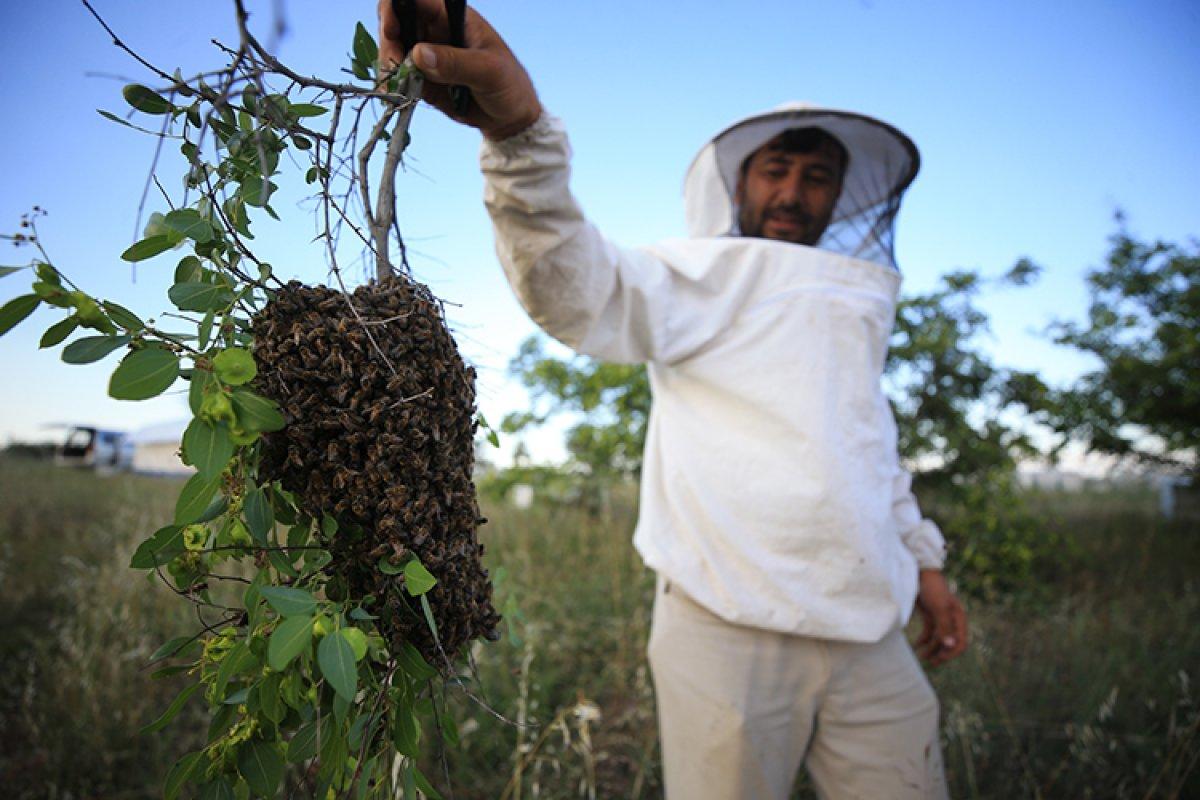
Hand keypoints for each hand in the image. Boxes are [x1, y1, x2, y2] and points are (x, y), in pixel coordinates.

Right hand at [377, 0, 542, 140]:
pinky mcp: (423, 78)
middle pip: (396, 24)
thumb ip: (456, 63)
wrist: (510, 118)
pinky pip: (400, 77)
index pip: (416, 0)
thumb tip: (419, 54)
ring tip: (401, 88)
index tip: (391, 31)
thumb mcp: (488, 72)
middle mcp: (436, 32)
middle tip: (398, 68)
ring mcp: (428, 55)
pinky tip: (399, 97)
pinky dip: (395, 86)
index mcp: (452, 18)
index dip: (396, 9)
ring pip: (393, 51)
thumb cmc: (509, 85)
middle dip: (390, 44)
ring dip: (390, 68)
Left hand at [913, 569, 967, 665]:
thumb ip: (945, 627)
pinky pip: (929, 633)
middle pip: (949, 643)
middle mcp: (951, 620)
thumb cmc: (932, 588)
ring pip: (938, 640)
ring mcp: (940, 618)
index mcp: (959, 618)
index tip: (940, 659)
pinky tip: (917, 646)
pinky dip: (924, 640)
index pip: (961, 642)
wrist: (918, 572)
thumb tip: (950, 645)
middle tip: (930, 662)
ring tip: (921, 657)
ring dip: (931, 649)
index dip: (951, 653)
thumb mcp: (939, 608)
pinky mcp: (929, 615)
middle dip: (941, 654)